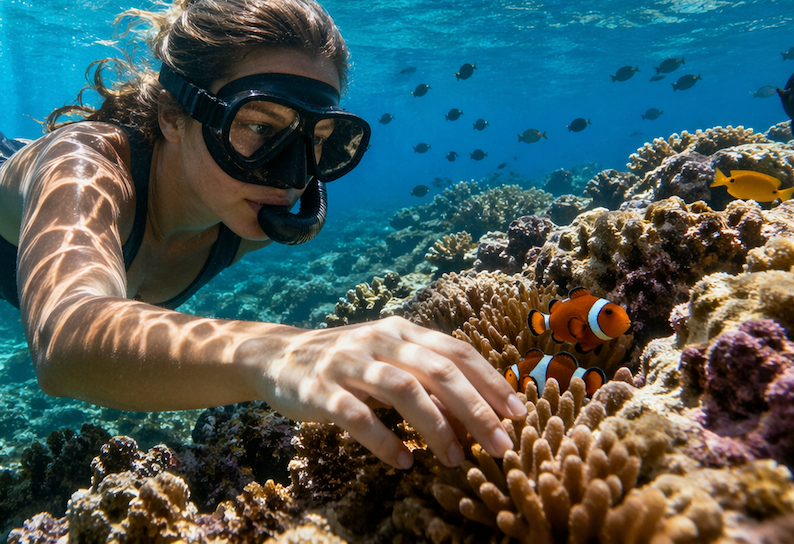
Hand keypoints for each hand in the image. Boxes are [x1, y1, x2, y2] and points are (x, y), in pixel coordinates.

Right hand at [247, 316, 526, 468]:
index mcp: (402, 332)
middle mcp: (380, 341)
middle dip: (475, 410)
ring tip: (455, 460)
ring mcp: (348, 363)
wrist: (275, 355)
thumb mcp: (388, 360)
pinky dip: (384, 440)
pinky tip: (404, 461)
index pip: (456, 352)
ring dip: (435, 427)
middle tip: (500, 445)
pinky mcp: (320, 390)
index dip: (490, 381)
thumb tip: (478, 416)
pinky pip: (357, 416)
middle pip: (438, 371)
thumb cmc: (345, 364)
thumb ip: (427, 378)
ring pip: (403, 389)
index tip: (518, 414)